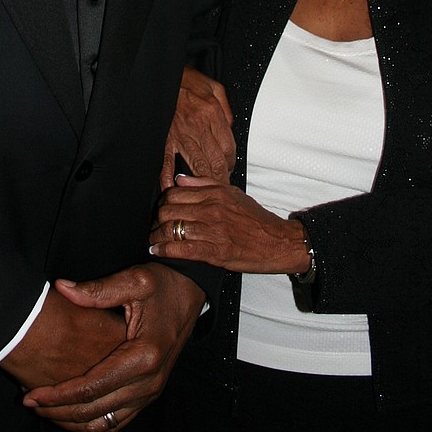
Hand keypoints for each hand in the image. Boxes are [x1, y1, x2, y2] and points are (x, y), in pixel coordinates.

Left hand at [21, 265, 204, 431]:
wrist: (191, 291)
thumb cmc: (163, 284)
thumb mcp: (134, 280)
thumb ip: (98, 290)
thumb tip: (62, 288)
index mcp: (144, 356)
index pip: (92, 387)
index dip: (58, 394)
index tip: (31, 394)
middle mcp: (150, 381)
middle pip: (96, 410)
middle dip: (58, 410)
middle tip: (27, 402)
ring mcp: (152, 391)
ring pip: (106, 422)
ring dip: (73, 420)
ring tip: (44, 409)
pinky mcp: (150, 392)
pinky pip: (118, 420)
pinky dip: (92, 422)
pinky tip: (70, 411)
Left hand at [150, 175, 310, 273]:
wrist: (279, 242)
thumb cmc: (257, 219)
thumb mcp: (233, 193)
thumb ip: (205, 185)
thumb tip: (180, 179)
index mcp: (215, 194)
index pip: (176, 192)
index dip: (163, 201)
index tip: (160, 208)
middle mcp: (212, 210)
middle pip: (169, 210)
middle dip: (156, 219)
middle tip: (154, 225)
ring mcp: (213, 231)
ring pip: (172, 229)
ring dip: (157, 236)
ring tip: (153, 239)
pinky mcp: (215, 252)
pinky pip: (182, 249)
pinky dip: (165, 250)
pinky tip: (157, 251)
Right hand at [160, 66, 235, 188]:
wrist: (163, 75)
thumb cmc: (187, 80)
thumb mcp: (215, 88)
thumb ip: (226, 110)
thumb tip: (230, 129)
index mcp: (212, 113)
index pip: (228, 148)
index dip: (232, 162)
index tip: (230, 168)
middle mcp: (198, 127)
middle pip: (215, 162)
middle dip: (222, 178)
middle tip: (223, 188)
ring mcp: (179, 135)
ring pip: (197, 166)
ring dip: (204, 182)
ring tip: (208, 193)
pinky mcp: (163, 139)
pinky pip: (167, 163)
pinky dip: (169, 178)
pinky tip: (174, 189)